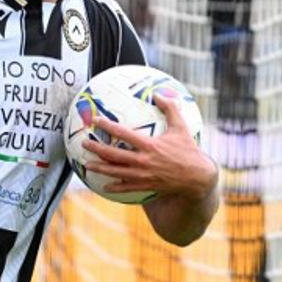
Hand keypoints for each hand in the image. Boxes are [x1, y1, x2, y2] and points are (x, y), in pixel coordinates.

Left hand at [82, 95, 216, 199]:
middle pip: (114, 154)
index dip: (108, 126)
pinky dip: (115, 186)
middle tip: (84, 143)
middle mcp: (144, 161)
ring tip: (86, 164)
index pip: (123, 133)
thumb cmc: (189, 150)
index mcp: (150, 145)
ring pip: (116, 172)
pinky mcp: (146, 186)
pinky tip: (103, 185)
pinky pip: (127, 187)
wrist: (197, 178)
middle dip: (97, 148)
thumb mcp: (181, 128)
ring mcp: (143, 175)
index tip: (96, 120)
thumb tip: (159, 93)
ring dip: (100, 168)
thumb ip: (170, 109)